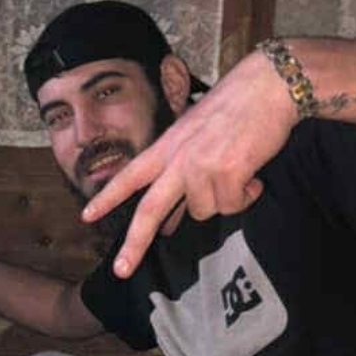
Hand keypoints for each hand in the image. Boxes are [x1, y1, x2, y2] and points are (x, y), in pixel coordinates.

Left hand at [81, 50, 296, 277]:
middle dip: (134, 244)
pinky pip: (234, 205)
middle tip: (121, 270)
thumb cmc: (237, 107)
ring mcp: (201, 167)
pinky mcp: (228, 173)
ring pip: (204, 212)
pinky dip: (247, 195)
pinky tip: (254, 175)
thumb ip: (180, 166)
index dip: (108, 198)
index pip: (129, 176)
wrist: (268, 85)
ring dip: (224, 200)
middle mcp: (178, 159)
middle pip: (149, 209)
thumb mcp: (194, 131)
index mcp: (167, 147)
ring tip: (238, 174)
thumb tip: (175, 212)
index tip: (87, 216)